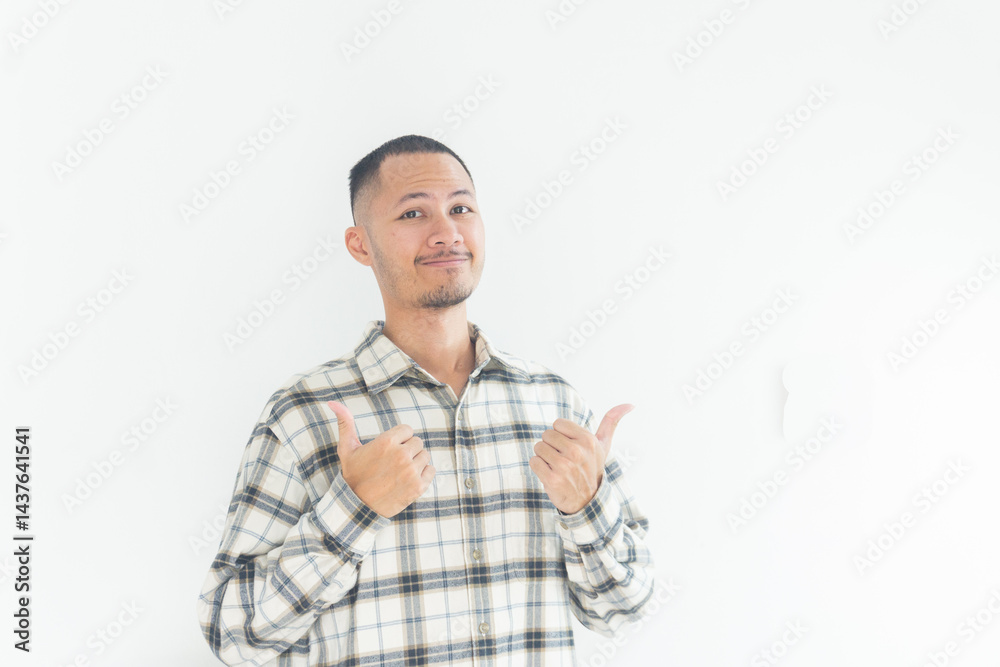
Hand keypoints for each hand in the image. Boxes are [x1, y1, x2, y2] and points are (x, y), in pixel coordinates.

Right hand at [326, 400, 434, 518]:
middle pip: (418, 442)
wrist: (358, 507)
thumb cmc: (353, 476)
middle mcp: (401, 455)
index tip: (390, 449)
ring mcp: (411, 471)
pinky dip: (424, 474)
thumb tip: (332, 401)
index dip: (399, 438)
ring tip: (401, 470)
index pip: (407, 429)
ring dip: (416, 461)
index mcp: (386, 442)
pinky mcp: (418, 486)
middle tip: (394, 462)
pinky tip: (408, 479)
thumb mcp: (347, 449)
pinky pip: (431, 471)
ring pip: (425, 455)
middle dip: (408, 449)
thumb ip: (345, 423)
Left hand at [528, 404, 633, 514]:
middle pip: (546, 435)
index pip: (557, 424)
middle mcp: (576, 451)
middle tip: (564, 459)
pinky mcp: (552, 478)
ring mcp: (564, 466)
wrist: (587, 502)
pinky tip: (551, 475)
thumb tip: (630, 404)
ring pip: (538, 448)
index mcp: (588, 440)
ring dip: (544, 458)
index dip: (561, 435)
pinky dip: (538, 468)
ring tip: (557, 467)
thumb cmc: (592, 469)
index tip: (570, 447)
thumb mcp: (603, 445)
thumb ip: (611, 422)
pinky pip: (533, 461)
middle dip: (552, 446)